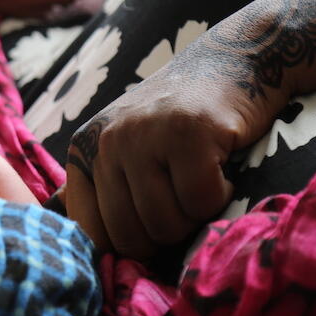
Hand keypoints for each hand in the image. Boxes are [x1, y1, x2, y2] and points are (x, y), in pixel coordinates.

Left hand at [65, 51, 280, 258]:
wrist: (232, 61)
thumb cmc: (179, 120)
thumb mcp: (127, 148)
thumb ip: (103, 191)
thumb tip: (85, 254)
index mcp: (83, 150)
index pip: (90, 233)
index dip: (128, 245)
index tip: (152, 227)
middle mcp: (104, 141)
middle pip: (130, 237)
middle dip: (166, 234)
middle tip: (183, 198)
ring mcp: (143, 134)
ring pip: (166, 225)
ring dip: (194, 216)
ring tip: (199, 177)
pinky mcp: (186, 132)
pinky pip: (201, 204)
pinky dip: (220, 196)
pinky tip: (219, 166)